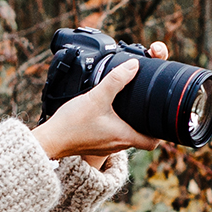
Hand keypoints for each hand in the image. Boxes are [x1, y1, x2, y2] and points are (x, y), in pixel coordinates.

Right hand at [31, 41, 171, 163]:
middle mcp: (118, 145)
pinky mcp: (95, 143)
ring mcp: (106, 146)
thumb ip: (115, 80)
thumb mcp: (96, 98)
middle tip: (147, 106)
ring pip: (126, 135)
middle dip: (146, 122)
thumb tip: (133, 66)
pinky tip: (107, 112)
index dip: (162, 131)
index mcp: (124, 137)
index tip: (162, 118)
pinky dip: (115, 124)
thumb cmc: (71, 125)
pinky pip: (112, 135)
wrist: (49, 141)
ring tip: (129, 106)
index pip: (153, 142)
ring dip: (130, 122)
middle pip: (142, 137)